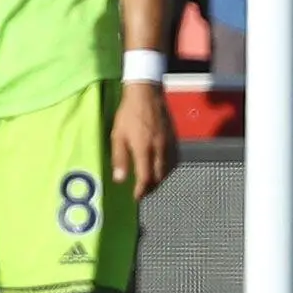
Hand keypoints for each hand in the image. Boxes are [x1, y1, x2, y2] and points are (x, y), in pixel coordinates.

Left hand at [110, 80, 176, 200]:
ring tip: (150, 183)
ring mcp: (169, 143)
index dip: (141, 190)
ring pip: (168, 169)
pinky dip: (168, 168)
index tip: (136, 197)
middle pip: (159, 176)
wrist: (146, 95)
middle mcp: (160, 149)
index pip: (146, 178)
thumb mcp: (117, 135)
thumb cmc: (128, 114)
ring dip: (160, 179)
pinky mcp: (174, 138)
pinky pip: (174, 159)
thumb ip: (119, 158)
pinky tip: (160, 169)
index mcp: (144, 149)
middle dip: (151, 187)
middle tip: (143, 192)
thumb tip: (119, 179)